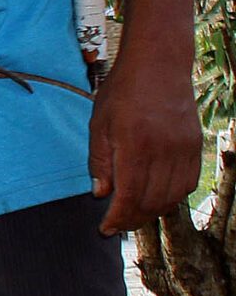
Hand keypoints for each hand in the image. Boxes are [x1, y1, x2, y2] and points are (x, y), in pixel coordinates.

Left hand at [88, 41, 203, 235]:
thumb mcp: (98, 124)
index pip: (130, 196)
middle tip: (118, 226)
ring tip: (135, 216)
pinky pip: (187, 183)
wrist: (159, 66)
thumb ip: (99, 161)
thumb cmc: (122, 92)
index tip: (106, 230)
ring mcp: (184, 150)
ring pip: (172, 196)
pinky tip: (157, 199)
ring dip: (153, 212)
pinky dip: (172, 197)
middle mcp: (164, 151)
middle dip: (133, 219)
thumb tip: (101, 194)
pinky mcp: (196, 147)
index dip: (118, 218)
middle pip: (152, 201)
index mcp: (135, 145)